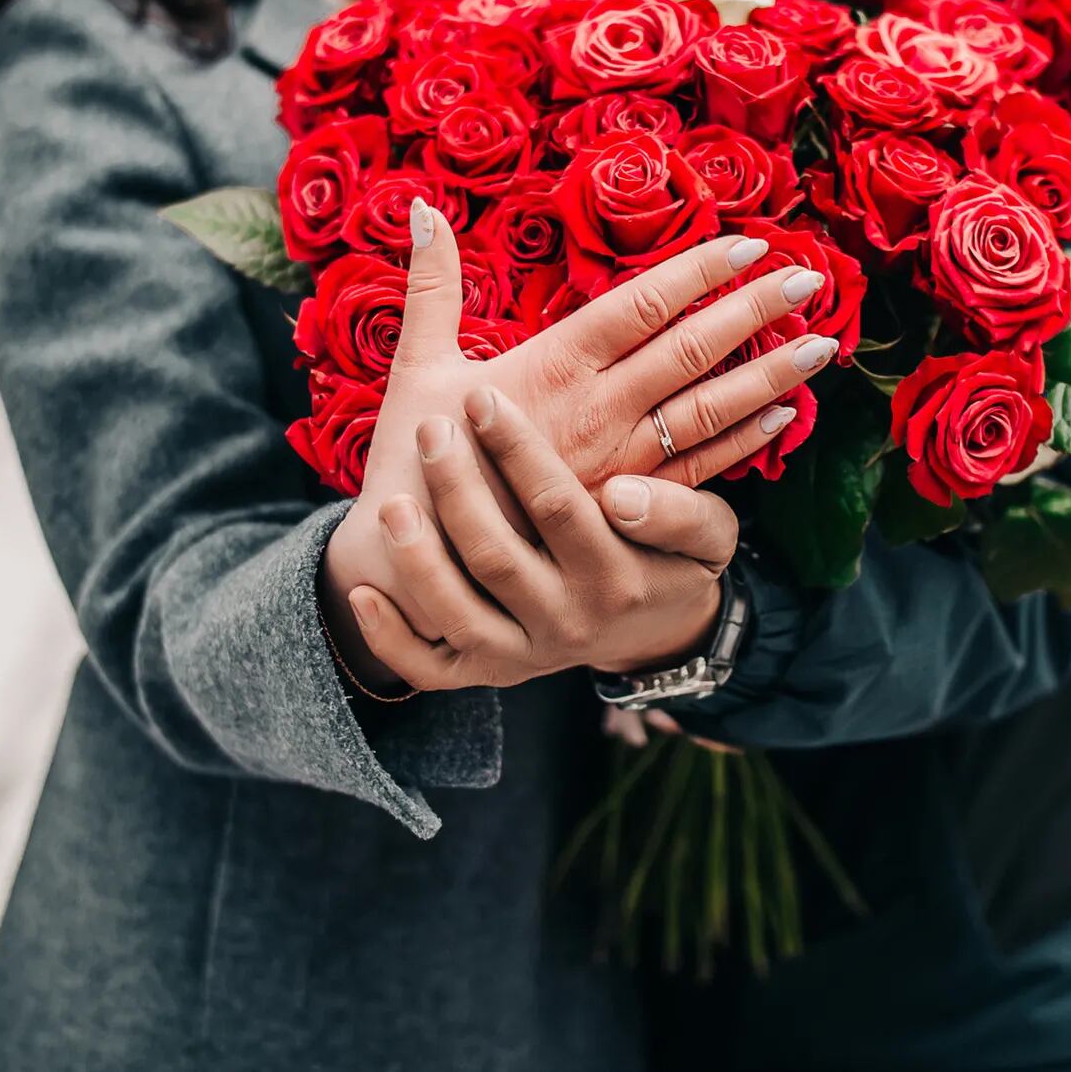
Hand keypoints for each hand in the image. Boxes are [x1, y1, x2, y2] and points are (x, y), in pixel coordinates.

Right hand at [321, 200, 834, 689]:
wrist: (414, 567)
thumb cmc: (414, 462)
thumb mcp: (418, 367)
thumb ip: (431, 286)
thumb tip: (421, 207)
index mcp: (549, 367)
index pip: (638, 306)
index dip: (696, 272)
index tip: (748, 244)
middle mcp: (595, 412)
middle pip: (688, 351)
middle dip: (752, 310)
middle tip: (810, 278)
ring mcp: (617, 464)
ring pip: (706, 409)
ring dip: (768, 374)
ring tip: (821, 344)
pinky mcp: (625, 508)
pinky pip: (700, 470)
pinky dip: (745, 442)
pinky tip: (785, 416)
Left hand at [346, 386, 743, 688]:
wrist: (654, 634)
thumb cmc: (673, 561)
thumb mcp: (710, 534)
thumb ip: (681, 512)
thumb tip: (623, 493)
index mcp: (615, 576)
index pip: (558, 507)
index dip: (517, 451)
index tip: (483, 398)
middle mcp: (566, 622)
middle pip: (496, 556)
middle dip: (456, 489)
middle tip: (430, 430)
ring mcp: (523, 654)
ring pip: (457, 615)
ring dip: (418, 560)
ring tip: (390, 502)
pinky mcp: (488, 674)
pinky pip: (429, 669)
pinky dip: (391, 639)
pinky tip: (360, 594)